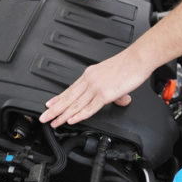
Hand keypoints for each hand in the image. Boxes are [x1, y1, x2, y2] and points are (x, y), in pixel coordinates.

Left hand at [39, 0, 181, 127]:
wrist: (137, 59)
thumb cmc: (129, 65)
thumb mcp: (115, 76)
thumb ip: (115, 91)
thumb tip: (120, 100)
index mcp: (90, 75)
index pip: (70, 89)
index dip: (58, 98)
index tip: (49, 105)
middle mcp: (89, 80)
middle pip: (69, 98)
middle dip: (55, 109)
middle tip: (44, 117)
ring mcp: (96, 87)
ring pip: (75, 104)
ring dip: (63, 115)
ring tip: (54, 122)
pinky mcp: (105, 94)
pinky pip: (89, 107)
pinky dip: (79, 115)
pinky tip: (71, 120)